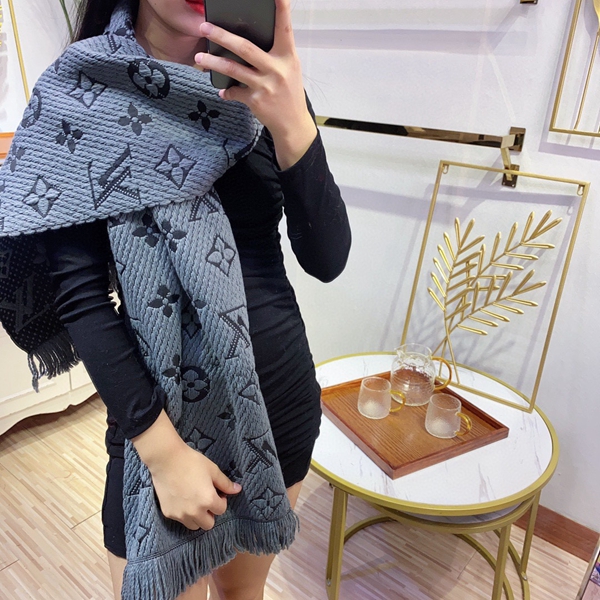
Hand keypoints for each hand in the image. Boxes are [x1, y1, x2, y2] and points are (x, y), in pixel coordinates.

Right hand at [132, 410, 240, 529]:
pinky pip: (180, 520)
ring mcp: (180, 514)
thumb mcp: (212, 470)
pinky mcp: (168, 513)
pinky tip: (182, 499)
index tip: (216, 493)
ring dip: (197, 517)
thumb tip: (237, 490)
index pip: (221, 510)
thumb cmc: (192, 462)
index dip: (221, 501)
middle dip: (210, 514)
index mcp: (208, 500)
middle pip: (208, 524)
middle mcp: (194, 512)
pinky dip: (184, 514)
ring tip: (194, 502)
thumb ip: (225, 483)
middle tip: (206, 500)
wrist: (166, 459)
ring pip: (194, 526)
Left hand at [196, 0, 316, 168]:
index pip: (285, 28)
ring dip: (213, 63)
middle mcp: (277, 69)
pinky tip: (222, 90)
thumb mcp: (290, 69)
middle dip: (222, 36)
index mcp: (288, 56)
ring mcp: (265, 85)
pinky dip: (227, 91)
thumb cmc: (290, 93)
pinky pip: (235, 92)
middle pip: (245, 48)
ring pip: (234, 69)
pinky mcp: (256, 100)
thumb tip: (249, 39)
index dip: (282, 9)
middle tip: (203, 27)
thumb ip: (275, 53)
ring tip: (198, 58)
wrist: (293, 124)